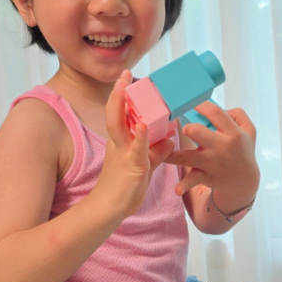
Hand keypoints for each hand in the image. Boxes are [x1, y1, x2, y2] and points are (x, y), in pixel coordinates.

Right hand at [92, 70, 174, 216]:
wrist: (111, 207)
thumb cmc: (125, 185)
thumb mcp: (145, 164)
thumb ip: (156, 151)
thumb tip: (169, 140)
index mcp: (120, 141)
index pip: (120, 114)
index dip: (122, 96)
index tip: (127, 79)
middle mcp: (118, 143)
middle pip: (114, 112)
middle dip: (119, 93)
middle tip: (124, 74)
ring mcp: (122, 153)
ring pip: (118, 125)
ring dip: (122, 105)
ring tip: (126, 87)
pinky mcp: (131, 166)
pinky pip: (135, 149)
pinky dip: (140, 137)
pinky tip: (143, 125)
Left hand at [165, 101, 259, 203]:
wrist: (244, 182)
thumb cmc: (243, 151)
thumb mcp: (249, 130)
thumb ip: (237, 114)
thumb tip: (216, 107)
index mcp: (232, 132)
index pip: (215, 113)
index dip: (200, 105)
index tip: (188, 101)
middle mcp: (221, 147)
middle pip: (199, 132)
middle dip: (189, 128)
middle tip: (184, 127)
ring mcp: (212, 163)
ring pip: (187, 157)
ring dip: (172, 155)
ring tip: (160, 152)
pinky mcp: (205, 176)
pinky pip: (193, 180)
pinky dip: (184, 186)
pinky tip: (177, 190)